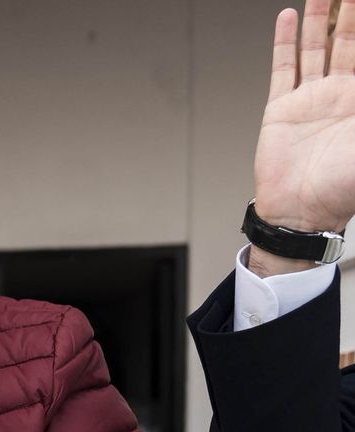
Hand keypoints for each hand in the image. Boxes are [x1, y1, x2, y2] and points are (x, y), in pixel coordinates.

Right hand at [251, 1, 354, 271]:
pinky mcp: (282, 109)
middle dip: (352, 13)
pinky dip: (285, 42)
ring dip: (321, 16)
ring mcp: (311, 100)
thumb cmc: (345, 187)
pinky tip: (288, 18)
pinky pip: (283, 68)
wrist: (302, 213)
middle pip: (350, 40)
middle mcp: (342, 95)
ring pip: (318, 46)